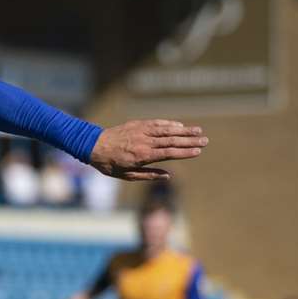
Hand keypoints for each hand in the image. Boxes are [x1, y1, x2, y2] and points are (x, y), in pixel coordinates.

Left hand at [89, 120, 207, 180]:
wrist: (92, 146)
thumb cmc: (109, 165)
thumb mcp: (126, 175)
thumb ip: (148, 175)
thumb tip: (167, 175)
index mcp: (142, 156)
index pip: (168, 153)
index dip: (184, 152)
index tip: (198, 151)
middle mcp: (144, 142)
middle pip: (171, 141)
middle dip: (189, 141)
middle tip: (205, 140)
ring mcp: (141, 131)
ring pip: (166, 130)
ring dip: (183, 130)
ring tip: (198, 131)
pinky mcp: (137, 124)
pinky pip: (156, 123)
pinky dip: (169, 124)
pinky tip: (179, 125)